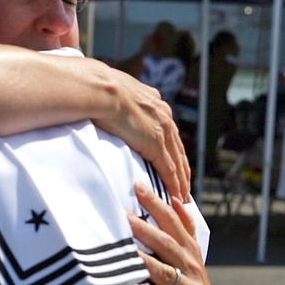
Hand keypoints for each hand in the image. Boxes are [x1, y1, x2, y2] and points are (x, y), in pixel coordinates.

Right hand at [93, 72, 190, 200]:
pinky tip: (176, 195)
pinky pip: (168, 169)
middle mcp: (163, 115)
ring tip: (183, 195)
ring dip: (181, 180)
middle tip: (185, 184)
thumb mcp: (118, 92)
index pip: (167, 130)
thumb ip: (123, 101)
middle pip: (177, 147)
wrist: (102, 89)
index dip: (171, 147)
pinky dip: (174, 184)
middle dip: (181, 166)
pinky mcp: (155, 144)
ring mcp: (161, 130)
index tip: (174, 160)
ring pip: (176, 160)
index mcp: (154, 102)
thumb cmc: (100, 89)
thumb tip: (114, 104)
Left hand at [128, 183, 215, 284]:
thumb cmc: (193, 278)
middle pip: (166, 244)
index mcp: (189, 248)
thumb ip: (186, 227)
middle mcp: (190, 265)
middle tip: (123, 216)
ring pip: (164, 272)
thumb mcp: (192, 252)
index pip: (172, 221)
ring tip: (127, 251)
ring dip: (145, 261)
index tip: (138, 187)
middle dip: (145, 229)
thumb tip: (177, 199)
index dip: (156, 204)